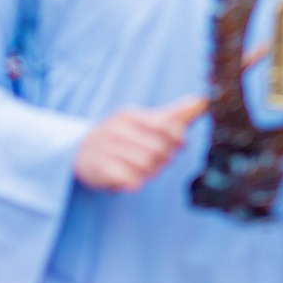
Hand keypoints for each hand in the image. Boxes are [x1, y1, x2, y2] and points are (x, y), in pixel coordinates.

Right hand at [72, 96, 206, 192]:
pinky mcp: (100, 169)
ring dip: (150, 173)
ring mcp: (106, 149)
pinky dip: (134, 182)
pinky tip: (128, 177)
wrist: (78, 151)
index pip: (168, 126)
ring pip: (147, 168)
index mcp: (129, 115)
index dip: (178, 140)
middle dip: (164, 159)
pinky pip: (131, 181)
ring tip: (142, 169)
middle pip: (160, 151)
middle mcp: (116, 129)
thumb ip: (174, 114)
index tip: (176, 145)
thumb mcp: (143, 121)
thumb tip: (204, 100)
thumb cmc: (120, 136)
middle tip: (157, 160)